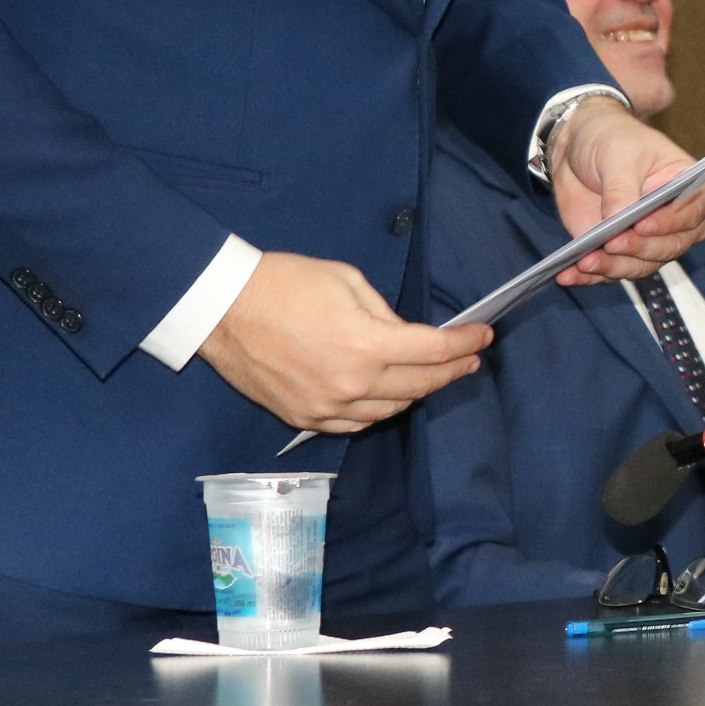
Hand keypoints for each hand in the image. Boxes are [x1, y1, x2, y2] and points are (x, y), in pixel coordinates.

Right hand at [198, 249, 488, 432]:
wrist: (221, 308)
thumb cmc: (283, 283)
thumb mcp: (348, 281)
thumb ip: (385, 314)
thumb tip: (404, 336)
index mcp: (367, 343)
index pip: (434, 351)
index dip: (465, 344)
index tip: (483, 337)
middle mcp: (352, 383)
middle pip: (420, 385)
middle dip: (451, 371)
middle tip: (468, 360)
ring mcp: (327, 406)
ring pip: (390, 410)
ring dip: (416, 393)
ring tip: (430, 376)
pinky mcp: (305, 417)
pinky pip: (355, 423)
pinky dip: (378, 410)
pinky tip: (388, 396)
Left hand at [549, 96, 704, 283]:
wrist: (580, 147)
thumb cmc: (613, 139)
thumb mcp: (617, 154)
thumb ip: (620, 189)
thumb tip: (617, 221)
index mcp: (691, 188)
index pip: (692, 212)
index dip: (670, 222)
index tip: (643, 224)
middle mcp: (676, 221)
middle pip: (668, 246)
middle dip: (638, 248)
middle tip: (611, 243)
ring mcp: (648, 240)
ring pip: (640, 265)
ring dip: (612, 267)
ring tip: (585, 262)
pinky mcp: (620, 252)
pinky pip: (610, 272)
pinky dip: (589, 276)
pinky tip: (568, 275)